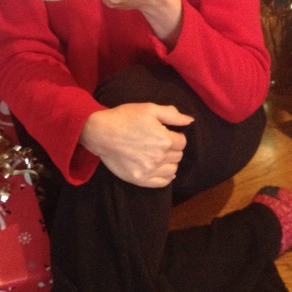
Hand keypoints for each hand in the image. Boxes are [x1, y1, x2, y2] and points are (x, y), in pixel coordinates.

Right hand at [79, 103, 193, 187]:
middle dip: (173, 148)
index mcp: (164, 139)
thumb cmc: (125, 117)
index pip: (182, 142)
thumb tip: (190, 121)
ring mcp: (149, 170)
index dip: (176, 136)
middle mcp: (159, 157)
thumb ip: (172, 114)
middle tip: (161, 142)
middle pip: (178, 156)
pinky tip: (159, 168)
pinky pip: (162, 183)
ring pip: (172, 170)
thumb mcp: (149, 109)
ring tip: (159, 155)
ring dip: (169, 162)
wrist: (101, 132)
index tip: (166, 133)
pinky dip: (165, 176)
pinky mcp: (140, 180)